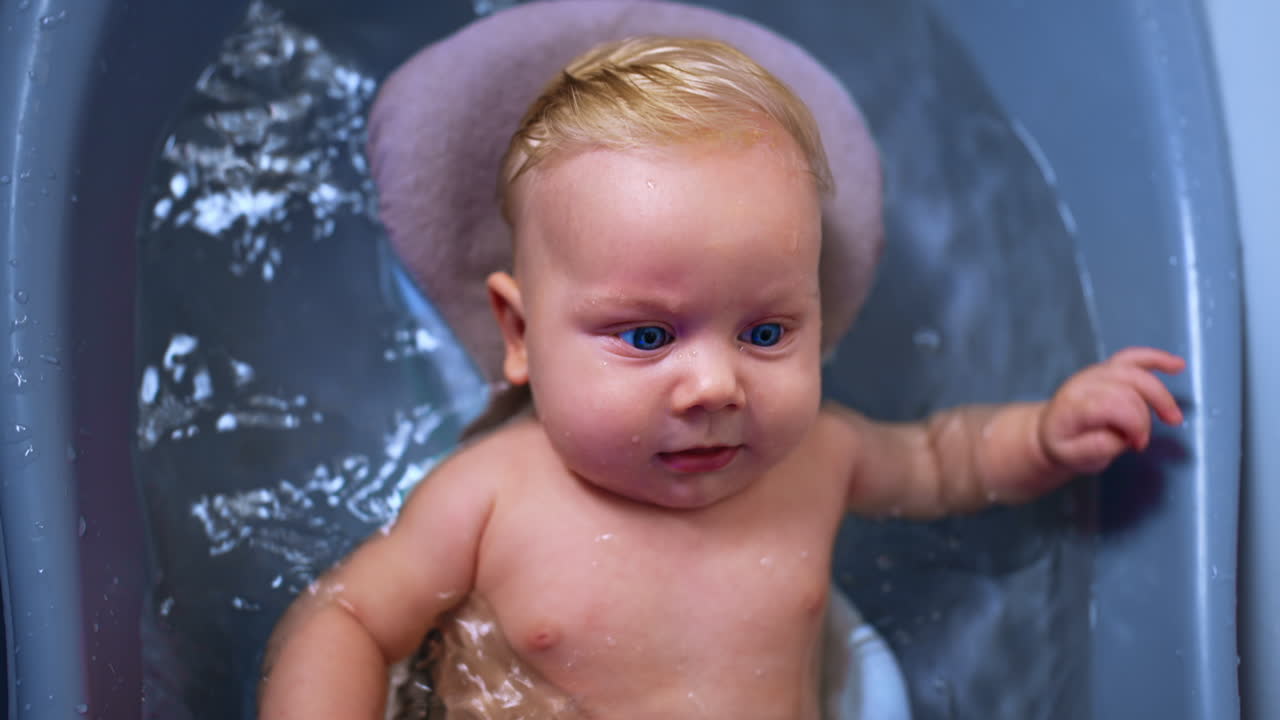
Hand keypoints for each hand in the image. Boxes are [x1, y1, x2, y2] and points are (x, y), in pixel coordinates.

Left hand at [1038, 347, 1184, 474]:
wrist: (1049, 430)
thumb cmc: (1064, 445)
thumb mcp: (1073, 457)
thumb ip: (1097, 448)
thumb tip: (1123, 436)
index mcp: (1074, 404)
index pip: (1113, 405)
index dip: (1134, 425)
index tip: (1136, 445)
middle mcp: (1085, 383)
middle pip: (1127, 388)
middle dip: (1144, 416)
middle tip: (1144, 442)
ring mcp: (1097, 372)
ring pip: (1134, 372)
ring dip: (1159, 393)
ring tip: (1173, 417)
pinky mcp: (1108, 369)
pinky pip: (1134, 357)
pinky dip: (1156, 359)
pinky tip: (1178, 365)